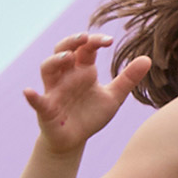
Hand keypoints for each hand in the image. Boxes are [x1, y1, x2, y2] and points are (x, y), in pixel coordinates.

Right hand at [23, 35, 144, 157]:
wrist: (76, 140)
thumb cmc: (92, 114)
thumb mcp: (114, 96)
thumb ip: (128, 78)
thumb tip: (147, 58)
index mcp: (83, 71)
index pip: (86, 49)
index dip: (95, 41)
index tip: (109, 41)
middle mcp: (67, 77)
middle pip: (62, 51)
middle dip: (71, 42)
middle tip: (84, 38)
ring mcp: (54, 91)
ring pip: (48, 69)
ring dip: (55, 61)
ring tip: (68, 57)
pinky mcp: (46, 110)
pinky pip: (37, 101)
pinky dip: (32, 96)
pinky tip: (29, 91)